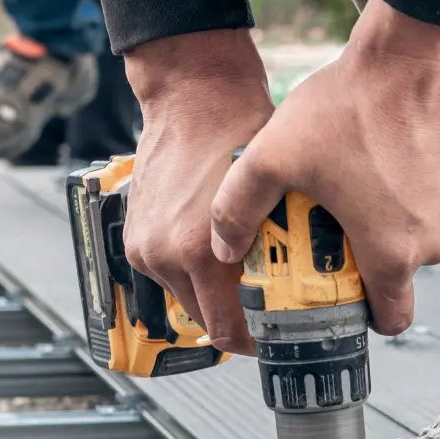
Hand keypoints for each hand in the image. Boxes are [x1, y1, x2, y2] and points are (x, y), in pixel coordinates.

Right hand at [121, 28, 274, 354]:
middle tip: (267, 307)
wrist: (192, 96)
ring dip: (212, 292)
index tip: (272, 338)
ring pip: (186, 297)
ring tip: (242, 273)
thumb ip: (277, 252)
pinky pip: (168, 274)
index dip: (254, 341)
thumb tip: (304, 290)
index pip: (226, 330)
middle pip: (205, 320)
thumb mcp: (273, 199)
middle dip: (235, 316)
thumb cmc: (236, 130)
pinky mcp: (135, 239)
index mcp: (198, 253)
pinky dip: (191, 271)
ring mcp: (145, 249)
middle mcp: (164, 257)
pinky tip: (215, 250)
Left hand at [210, 0, 439, 336]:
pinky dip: (437, 184)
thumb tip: (223, 250)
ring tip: (379, 174)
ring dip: (409, 215)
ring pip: (433, 230)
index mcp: (392, 253)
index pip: (391, 319)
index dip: (369, 314)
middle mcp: (438, 241)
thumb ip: (236, 209)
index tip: (351, 295)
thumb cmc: (348, 105)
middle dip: (381, 249)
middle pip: (407, 268)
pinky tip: (411, 153)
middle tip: (350, 213)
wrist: (416, 47)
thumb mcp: (272, 156)